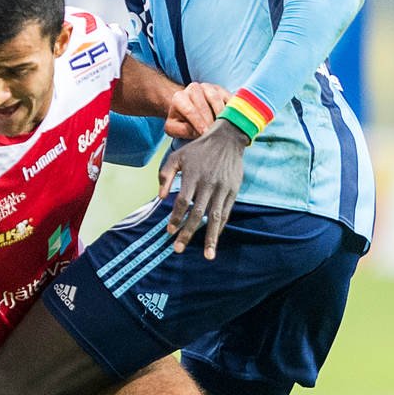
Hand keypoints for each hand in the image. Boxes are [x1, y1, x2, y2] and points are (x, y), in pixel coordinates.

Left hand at [158, 118, 247, 257]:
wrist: (227, 138)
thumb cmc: (198, 150)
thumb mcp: (177, 156)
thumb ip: (165, 175)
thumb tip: (160, 197)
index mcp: (193, 176)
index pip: (182, 202)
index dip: (175, 218)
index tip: (169, 231)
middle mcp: (208, 184)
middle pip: (197, 213)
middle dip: (188, 233)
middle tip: (178, 249)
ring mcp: (223, 188)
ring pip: (215, 217)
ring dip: (211, 237)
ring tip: (208, 255)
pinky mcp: (233, 191)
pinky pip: (226, 212)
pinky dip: (220, 227)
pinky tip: (215, 239)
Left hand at [164, 82, 229, 139]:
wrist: (189, 107)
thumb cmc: (182, 119)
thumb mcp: (174, 127)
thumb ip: (181, 130)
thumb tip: (196, 132)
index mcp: (179, 98)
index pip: (190, 111)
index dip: (199, 123)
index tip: (205, 134)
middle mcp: (193, 89)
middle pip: (204, 105)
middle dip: (210, 121)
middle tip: (215, 134)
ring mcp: (208, 87)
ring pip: (216, 99)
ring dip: (221, 114)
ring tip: (224, 128)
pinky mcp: (220, 90)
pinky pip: (227, 98)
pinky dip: (231, 108)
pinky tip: (232, 119)